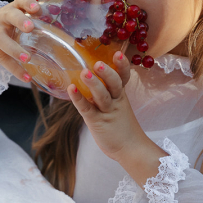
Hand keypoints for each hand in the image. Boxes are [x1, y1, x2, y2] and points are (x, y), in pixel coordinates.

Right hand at [0, 0, 41, 81]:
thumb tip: (58, 19)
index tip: (36, 8)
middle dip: (19, 20)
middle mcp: (3, 17)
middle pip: (9, 16)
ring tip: (27, 58)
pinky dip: (15, 69)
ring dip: (14, 49)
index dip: (27, 2)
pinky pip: (2, 59)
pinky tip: (27, 77)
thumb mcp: (18, 14)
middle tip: (30, 27)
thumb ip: (35, 17)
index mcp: (13, 7)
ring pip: (2, 40)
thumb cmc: (7, 21)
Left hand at [68, 53, 166, 184]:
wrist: (131, 149)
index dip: (122, 65)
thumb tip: (93, 73)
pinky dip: (79, 98)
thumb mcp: (119, 105)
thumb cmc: (121, 126)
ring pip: (102, 96)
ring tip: (85, 73)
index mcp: (121, 95)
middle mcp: (115, 101)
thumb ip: (109, 92)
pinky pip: (87, 109)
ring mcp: (107, 112)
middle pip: (115, 84)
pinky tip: (71, 88)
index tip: (118, 53)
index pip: (123, 77)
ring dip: (94, 84)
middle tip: (99, 63)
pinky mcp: (97, 122)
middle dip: (108, 73)